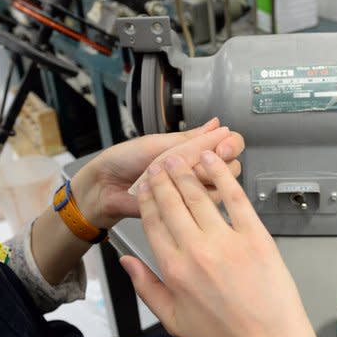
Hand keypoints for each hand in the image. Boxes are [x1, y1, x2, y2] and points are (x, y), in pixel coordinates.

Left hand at [70, 117, 243, 228]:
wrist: (105, 184)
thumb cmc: (126, 159)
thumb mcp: (161, 143)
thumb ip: (193, 138)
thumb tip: (218, 125)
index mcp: (193, 149)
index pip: (228, 145)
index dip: (232, 145)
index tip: (223, 146)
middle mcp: (197, 170)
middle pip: (231, 169)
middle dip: (219, 165)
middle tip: (198, 164)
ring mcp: (191, 192)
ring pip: (219, 189)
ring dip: (201, 181)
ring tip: (177, 177)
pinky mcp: (184, 211)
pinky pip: (200, 208)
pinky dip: (189, 197)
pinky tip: (172, 191)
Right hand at [121, 151, 322, 336]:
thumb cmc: (223, 334)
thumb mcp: (172, 318)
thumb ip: (145, 287)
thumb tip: (125, 260)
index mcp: (174, 269)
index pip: (153, 222)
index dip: (146, 199)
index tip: (143, 187)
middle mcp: (196, 251)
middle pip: (172, 203)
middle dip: (161, 179)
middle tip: (158, 165)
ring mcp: (227, 241)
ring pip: (198, 195)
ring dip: (184, 172)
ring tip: (177, 158)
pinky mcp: (255, 236)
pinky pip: (234, 197)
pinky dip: (221, 175)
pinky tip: (210, 160)